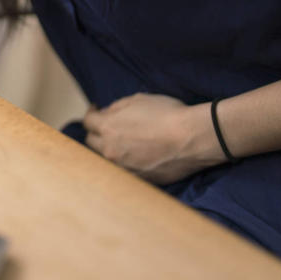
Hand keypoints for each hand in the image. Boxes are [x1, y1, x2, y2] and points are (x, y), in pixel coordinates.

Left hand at [82, 93, 224, 184]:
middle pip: (91, 142)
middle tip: (107, 128)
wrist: (192, 138)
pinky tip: (136, 156)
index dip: (92, 114)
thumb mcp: (138, 100)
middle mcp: (110, 150)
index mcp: (108, 128)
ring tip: (121, 143)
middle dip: (97, 133)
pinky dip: (126, 163)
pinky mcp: (138, 179)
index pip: (87, 122)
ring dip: (109, 150)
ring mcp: (124, 168)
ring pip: (106, 158)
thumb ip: (117, 107)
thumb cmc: (167, 114)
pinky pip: (124, 170)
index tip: (96, 111)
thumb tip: (107, 113)